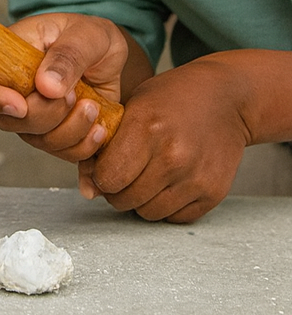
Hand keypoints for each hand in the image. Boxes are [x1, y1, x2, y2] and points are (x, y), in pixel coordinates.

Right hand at [0, 12, 133, 161]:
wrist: (113, 57)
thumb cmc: (91, 37)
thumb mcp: (86, 35)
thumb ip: (67, 56)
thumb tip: (45, 86)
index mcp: (10, 56)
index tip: (20, 106)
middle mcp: (15, 89)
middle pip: (8, 120)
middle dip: (45, 116)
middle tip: (73, 95)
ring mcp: (34, 114)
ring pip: (37, 140)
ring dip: (70, 130)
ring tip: (93, 107)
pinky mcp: (56, 133)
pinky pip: (61, 153)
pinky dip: (83, 147)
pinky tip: (99, 128)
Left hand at [80, 56, 252, 222]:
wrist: (226, 99)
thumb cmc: (172, 97)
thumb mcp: (133, 104)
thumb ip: (107, 142)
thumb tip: (88, 187)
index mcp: (146, 128)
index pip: (108, 177)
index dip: (99, 176)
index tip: (104, 167)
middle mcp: (172, 156)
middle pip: (125, 199)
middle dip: (116, 190)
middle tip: (122, 175)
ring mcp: (195, 177)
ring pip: (148, 213)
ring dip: (140, 200)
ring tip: (143, 178)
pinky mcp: (213, 192)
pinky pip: (175, 217)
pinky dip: (165, 206)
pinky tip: (166, 184)